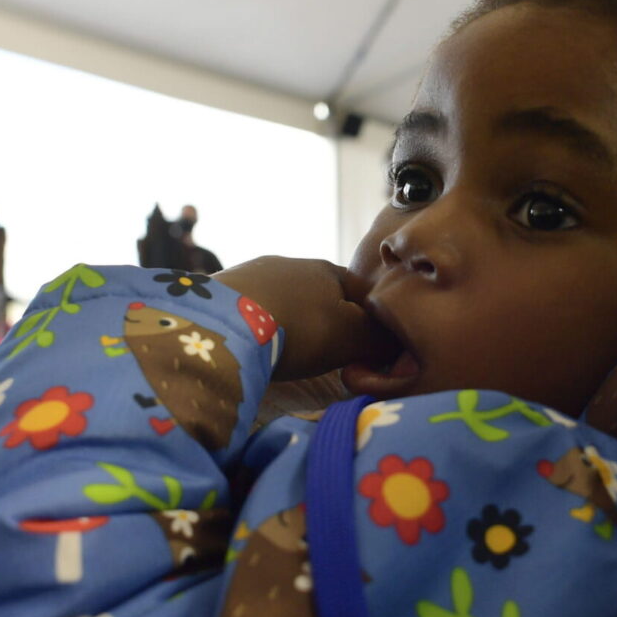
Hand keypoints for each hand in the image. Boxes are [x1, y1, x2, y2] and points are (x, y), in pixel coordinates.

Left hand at [214, 257, 398, 380]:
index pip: (360, 293)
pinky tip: (256, 344)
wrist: (223, 323)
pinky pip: (251, 308)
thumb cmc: (298, 329)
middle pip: (319, 295)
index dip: (369, 321)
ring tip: (285, 350)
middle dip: (324, 320)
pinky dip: (259, 324)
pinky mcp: (221, 290)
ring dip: (288, 321)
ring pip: (283, 299)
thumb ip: (378, 339)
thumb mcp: (350, 337)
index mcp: (328, 269)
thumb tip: (395, 344)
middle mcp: (291, 262)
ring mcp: (252, 273)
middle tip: (324, 353)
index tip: (366, 348)